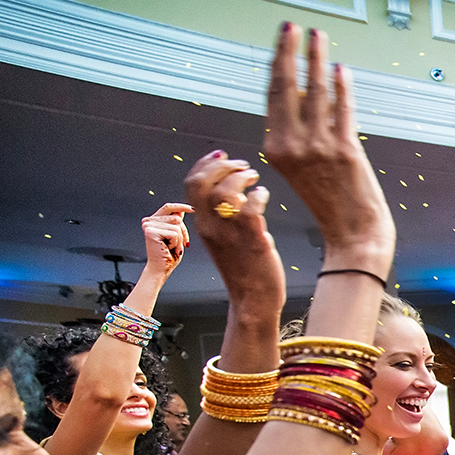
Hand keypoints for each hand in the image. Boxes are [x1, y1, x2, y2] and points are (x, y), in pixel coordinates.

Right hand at [141, 204, 192, 279]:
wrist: (161, 268)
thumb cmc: (168, 255)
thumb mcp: (175, 235)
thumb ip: (176, 222)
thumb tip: (181, 210)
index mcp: (153, 220)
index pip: (168, 207)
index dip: (181, 206)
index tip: (193, 209)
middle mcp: (149, 221)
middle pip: (177, 218)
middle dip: (183, 232)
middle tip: (176, 245)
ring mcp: (148, 225)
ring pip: (177, 225)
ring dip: (179, 239)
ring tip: (171, 247)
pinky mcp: (151, 231)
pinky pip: (174, 233)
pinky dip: (176, 243)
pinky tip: (169, 248)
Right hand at [185, 154, 283, 307]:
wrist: (253, 300)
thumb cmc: (245, 270)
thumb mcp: (226, 240)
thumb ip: (226, 217)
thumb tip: (240, 194)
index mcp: (202, 225)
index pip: (191, 185)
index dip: (204, 164)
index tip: (221, 154)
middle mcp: (211, 227)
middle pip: (202, 182)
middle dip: (221, 165)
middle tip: (242, 164)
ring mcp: (230, 233)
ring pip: (225, 191)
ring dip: (240, 177)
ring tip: (253, 176)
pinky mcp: (252, 239)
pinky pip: (251, 207)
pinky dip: (257, 194)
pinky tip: (263, 194)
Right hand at [263, 23, 394, 268]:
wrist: (353, 233)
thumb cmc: (331, 201)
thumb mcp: (301, 167)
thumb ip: (298, 133)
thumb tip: (305, 95)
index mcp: (274, 148)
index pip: (274, 96)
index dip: (278, 64)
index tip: (282, 41)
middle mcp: (291, 146)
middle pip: (287, 86)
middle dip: (289, 51)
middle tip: (292, 26)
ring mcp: (318, 147)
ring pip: (315, 91)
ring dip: (317, 59)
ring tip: (318, 36)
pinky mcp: (345, 150)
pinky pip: (342, 108)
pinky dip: (343, 85)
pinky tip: (341, 68)